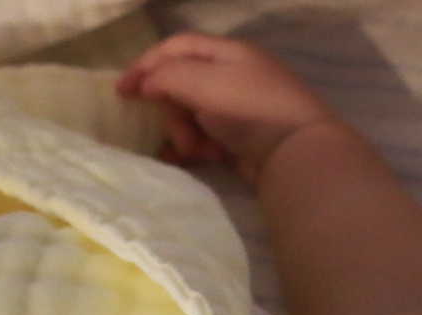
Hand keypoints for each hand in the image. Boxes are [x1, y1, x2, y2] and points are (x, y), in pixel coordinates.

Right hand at [116, 33, 341, 185]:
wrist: (299, 154)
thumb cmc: (252, 109)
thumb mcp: (206, 83)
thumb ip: (169, 76)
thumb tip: (147, 83)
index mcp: (228, 53)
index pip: (178, 47)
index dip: (147, 64)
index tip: (122, 92)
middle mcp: (235, 76)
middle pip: (183, 83)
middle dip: (172, 108)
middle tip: (174, 131)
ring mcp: (239, 109)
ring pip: (193, 113)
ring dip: (184, 131)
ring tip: (193, 150)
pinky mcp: (243, 139)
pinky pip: (207, 137)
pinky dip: (194, 147)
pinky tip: (186, 159)